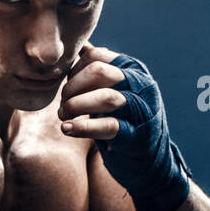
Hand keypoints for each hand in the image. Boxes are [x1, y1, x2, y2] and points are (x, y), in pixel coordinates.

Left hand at [56, 43, 193, 210]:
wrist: (148, 163)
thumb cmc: (124, 122)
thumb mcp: (113, 91)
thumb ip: (98, 71)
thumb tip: (80, 47)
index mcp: (133, 69)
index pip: (96, 56)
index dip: (73, 71)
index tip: (65, 89)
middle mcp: (142, 85)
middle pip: (100, 71)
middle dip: (72, 87)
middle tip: (61, 105)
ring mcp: (142, 110)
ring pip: (107, 97)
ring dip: (76, 106)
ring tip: (63, 116)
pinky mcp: (137, 135)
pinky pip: (109, 126)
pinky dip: (83, 127)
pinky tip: (67, 129)